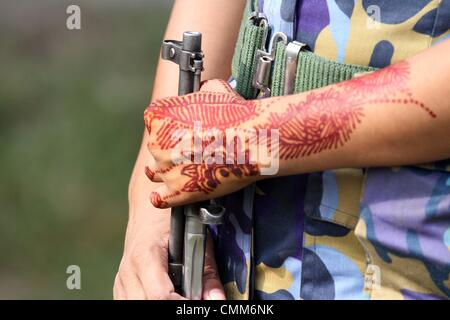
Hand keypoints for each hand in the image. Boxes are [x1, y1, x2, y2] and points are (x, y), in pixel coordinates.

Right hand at [113, 216, 224, 299]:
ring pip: (137, 305)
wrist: (148, 209)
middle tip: (191, 298)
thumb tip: (217, 300)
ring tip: (181, 294)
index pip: (159, 296)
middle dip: (172, 305)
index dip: (180, 304)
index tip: (196, 301)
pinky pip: (132, 302)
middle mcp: (128, 271)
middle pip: (147, 304)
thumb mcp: (195, 239)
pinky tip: (169, 294)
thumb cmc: (172, 220)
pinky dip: (151, 301)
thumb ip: (208, 273)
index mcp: (145, 256)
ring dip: (162, 304)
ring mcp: (121, 280)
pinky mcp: (120, 287)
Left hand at [144, 80, 263, 207]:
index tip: (183, 130)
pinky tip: (170, 193)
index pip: (155, 123)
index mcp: (159, 116)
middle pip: (156, 148)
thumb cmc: (235, 114)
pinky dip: (163, 197)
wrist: (252, 140)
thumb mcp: (215, 90)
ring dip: (168, 171)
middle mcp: (156, 143)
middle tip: (193, 150)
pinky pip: (160, 199)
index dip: (170, 127)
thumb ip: (200, 91)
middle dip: (171, 149)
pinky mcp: (178, 191)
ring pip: (156, 173)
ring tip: (185, 170)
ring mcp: (165, 169)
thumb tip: (203, 91)